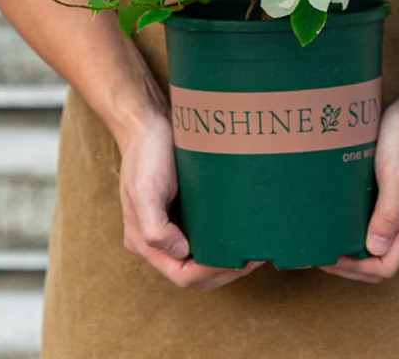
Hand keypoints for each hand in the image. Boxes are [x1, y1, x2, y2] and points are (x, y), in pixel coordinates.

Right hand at [118, 112, 262, 288]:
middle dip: (225, 271)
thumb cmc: (145, 154)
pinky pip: (206, 236)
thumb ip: (155, 228)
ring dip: (227, 260)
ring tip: (253, 249)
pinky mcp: (185, 211)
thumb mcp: (145, 189)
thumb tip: (181, 252)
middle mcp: (158, 240)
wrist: (148, 123)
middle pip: (194, 273)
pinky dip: (224, 240)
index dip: (211, 273)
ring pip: (202, 258)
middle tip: (254, 258)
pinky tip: (242, 231)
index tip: (237, 259)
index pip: (182, 275)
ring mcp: (172, 226)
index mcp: (144, 241)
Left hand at [321, 96, 398, 282]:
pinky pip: (377, 227)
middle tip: (320, 250)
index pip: (385, 266)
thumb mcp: (396, 171)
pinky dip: (358, 231)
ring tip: (326, 238)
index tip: (329, 256)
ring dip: (353, 250)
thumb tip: (375, 249)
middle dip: (351, 264)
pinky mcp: (397, 199)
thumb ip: (389, 211)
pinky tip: (339, 220)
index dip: (356, 269)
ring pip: (378, 247)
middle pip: (381, 261)